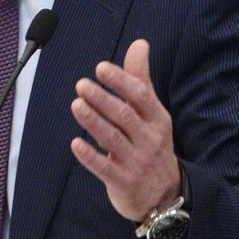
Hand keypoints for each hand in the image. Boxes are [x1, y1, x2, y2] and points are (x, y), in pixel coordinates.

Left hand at [69, 39, 181, 222]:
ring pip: (112, 138)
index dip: (120, 80)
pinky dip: (89, 156)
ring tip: (76, 105)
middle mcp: (149, 139)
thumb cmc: (151, 144)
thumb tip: (139, 43)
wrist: (164, 196)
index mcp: (157, 119)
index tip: (101, 68)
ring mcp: (137, 162)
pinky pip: (104, 168)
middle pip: (124, 115)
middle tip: (81, 85)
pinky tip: (75, 144)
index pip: (140, 95)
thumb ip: (140, 79)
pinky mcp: (123, 182)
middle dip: (102, 99)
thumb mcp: (152, 113)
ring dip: (93, 121)